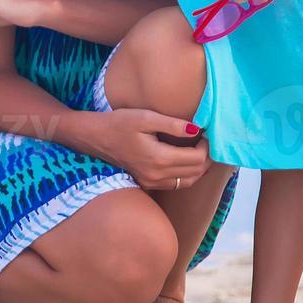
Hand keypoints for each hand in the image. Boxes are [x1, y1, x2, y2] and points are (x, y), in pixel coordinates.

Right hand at [93, 108, 210, 190]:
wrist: (95, 137)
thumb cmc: (118, 123)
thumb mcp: (146, 117)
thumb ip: (173, 124)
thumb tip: (197, 129)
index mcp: (158, 158)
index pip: (196, 159)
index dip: (207, 146)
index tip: (206, 133)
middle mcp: (157, 175)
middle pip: (195, 172)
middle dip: (206, 158)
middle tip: (208, 142)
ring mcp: (151, 182)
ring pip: (187, 182)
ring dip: (199, 168)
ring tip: (201, 151)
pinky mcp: (147, 183)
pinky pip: (175, 184)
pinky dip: (186, 175)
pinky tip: (186, 161)